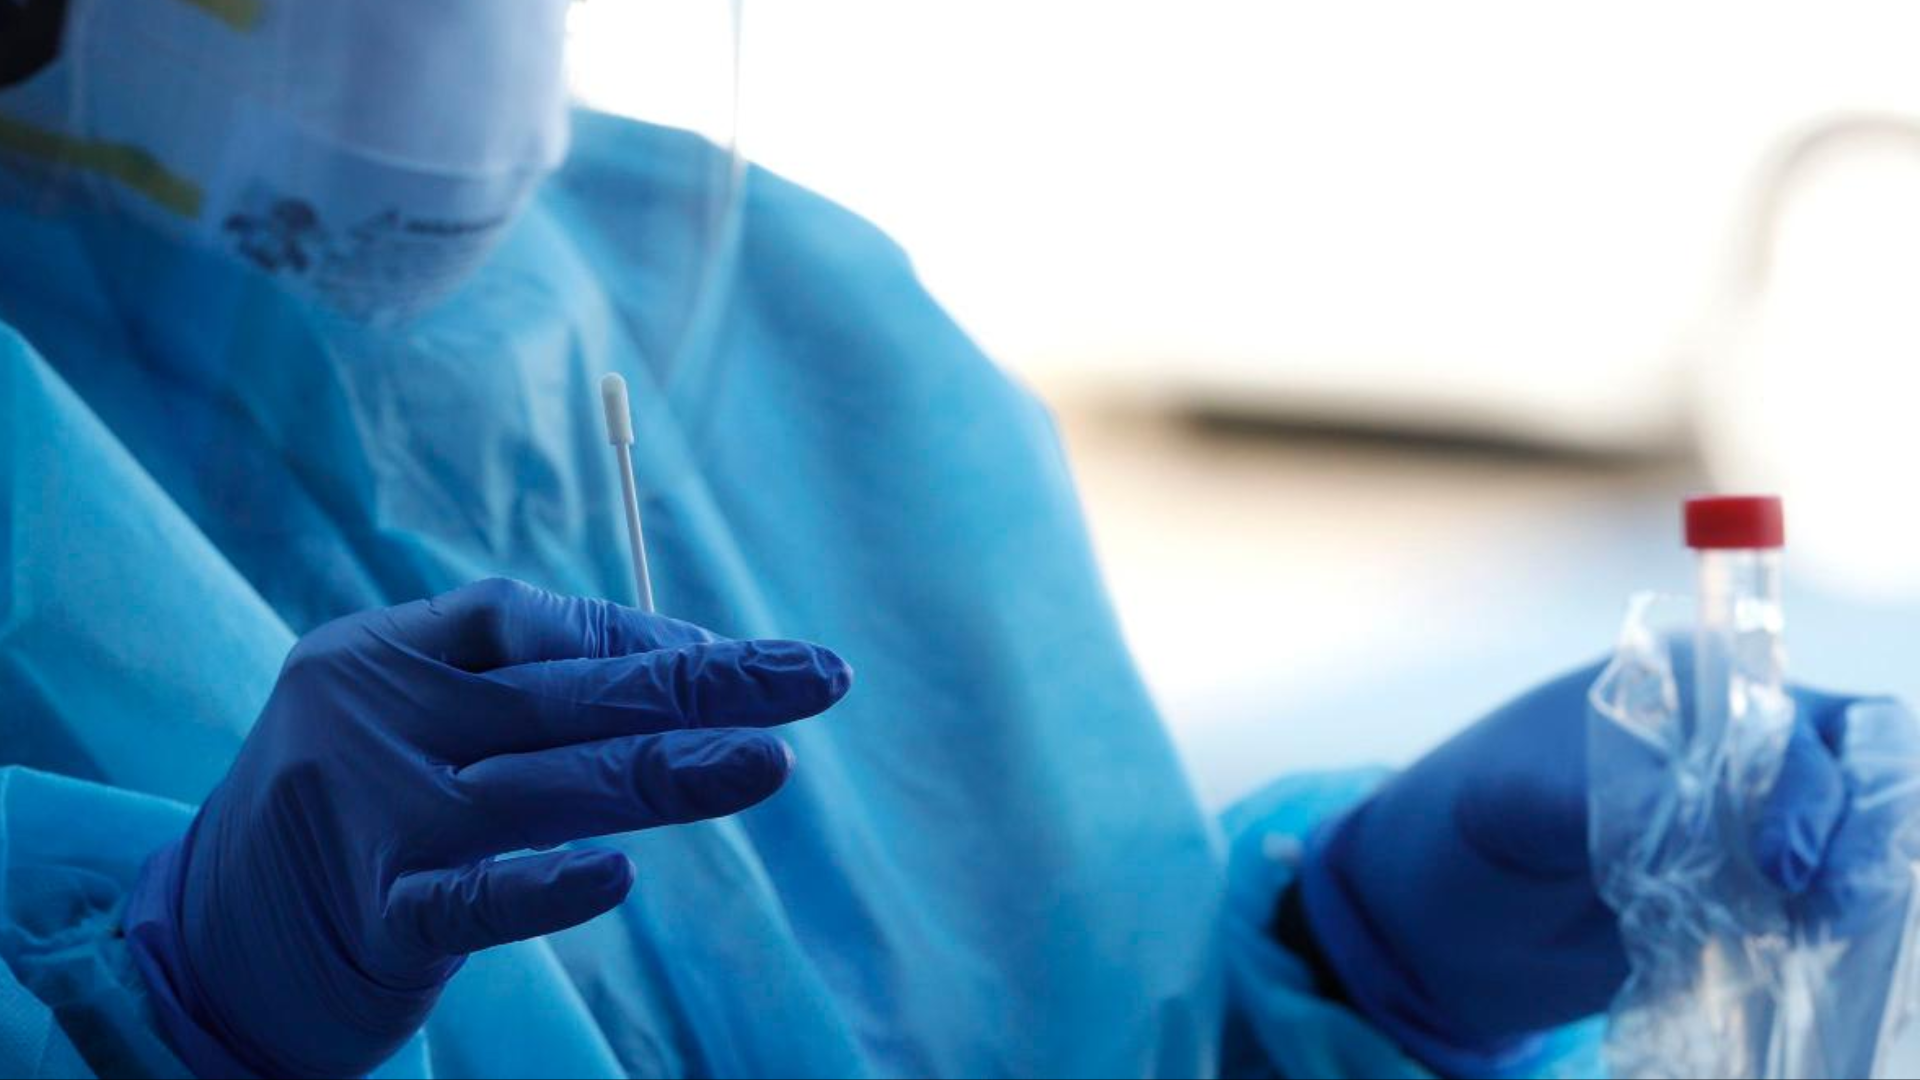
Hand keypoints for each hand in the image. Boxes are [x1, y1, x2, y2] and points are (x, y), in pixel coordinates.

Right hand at [124, 578, 850, 1078]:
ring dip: (667, 770)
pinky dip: (542, 887)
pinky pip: (470, 902)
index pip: (531, 621)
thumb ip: (525, 692)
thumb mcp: (414, 722)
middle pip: (565, 693)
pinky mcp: (369, 920)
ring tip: (770, 761)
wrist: (205, 946)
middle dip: (701, 685)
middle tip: (817, 678)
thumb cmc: (353, 815)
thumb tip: (693, 665)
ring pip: (543, 787)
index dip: (641, 636)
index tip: (736, 658)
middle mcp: (372, 717)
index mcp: (382, 652)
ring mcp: (368, 818)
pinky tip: (615, 876)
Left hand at [1291, 648, 1870, 1071]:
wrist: (1434, 918)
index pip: (1801, 716)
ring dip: (1854, 888)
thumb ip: (1613, 799)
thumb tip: (1705, 819)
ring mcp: (1755, 826)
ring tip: (1801, 935)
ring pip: (1858, 844)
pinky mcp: (1750, 903)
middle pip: (1865, 770)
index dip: (1811, 783)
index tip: (1777, 859)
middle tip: (1822, 905)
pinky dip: (1824, 934)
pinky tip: (1788, 956)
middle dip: (1863, 833)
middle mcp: (1741, 747)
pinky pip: (1822, 911)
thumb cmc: (1466, 823)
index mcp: (1689, 688)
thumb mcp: (1519, 800)